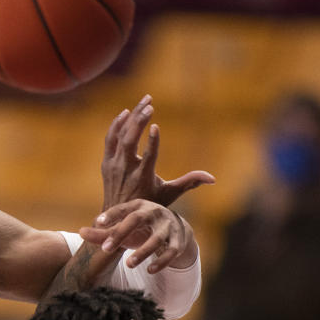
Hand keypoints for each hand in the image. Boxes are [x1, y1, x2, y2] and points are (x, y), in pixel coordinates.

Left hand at [80, 199, 194, 273]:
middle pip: (136, 220)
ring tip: (128, 264)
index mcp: (138, 206)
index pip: (122, 209)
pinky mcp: (178, 242)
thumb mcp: (123, 228)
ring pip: (156, 238)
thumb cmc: (141, 228)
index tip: (97, 222)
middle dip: (121, 233)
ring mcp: (167, 227)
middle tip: (105, 249)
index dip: (111, 214)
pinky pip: (171, 252)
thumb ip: (103, 232)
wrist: (174, 229)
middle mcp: (154, 213)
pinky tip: (150, 271)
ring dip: (143, 251)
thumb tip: (80, 232)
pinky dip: (162, 262)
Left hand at [102, 95, 213, 209]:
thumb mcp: (169, 195)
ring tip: (145, 102)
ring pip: (119, 137)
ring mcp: (114, 166)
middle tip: (150, 104)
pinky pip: (110, 139)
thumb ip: (189, 183)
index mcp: (142, 178)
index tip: (156, 126)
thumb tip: (212, 178)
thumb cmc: (148, 204)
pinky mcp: (107, 162)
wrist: (116, 217)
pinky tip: (126, 113)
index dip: (151, 142)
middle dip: (138, 122)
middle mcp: (126, 171)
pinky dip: (116, 125)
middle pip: (129, 142)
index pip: (147, 157)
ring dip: (130, 118)